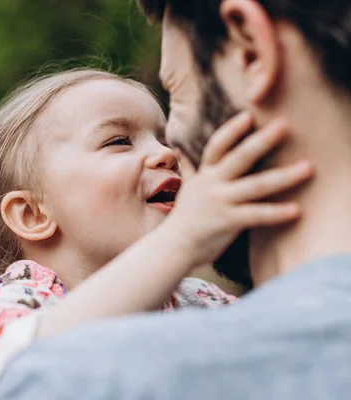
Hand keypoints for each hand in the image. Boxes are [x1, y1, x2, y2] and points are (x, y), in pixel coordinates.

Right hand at [164, 112, 312, 265]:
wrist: (173, 246)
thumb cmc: (185, 219)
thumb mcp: (188, 189)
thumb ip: (190, 169)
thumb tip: (182, 151)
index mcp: (205, 175)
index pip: (217, 146)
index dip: (232, 130)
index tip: (248, 115)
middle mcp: (212, 184)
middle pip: (240, 157)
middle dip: (262, 140)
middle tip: (284, 125)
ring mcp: (219, 202)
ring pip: (255, 185)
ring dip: (283, 176)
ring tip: (308, 167)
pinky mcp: (226, 222)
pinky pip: (256, 215)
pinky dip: (276, 213)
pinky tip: (296, 209)